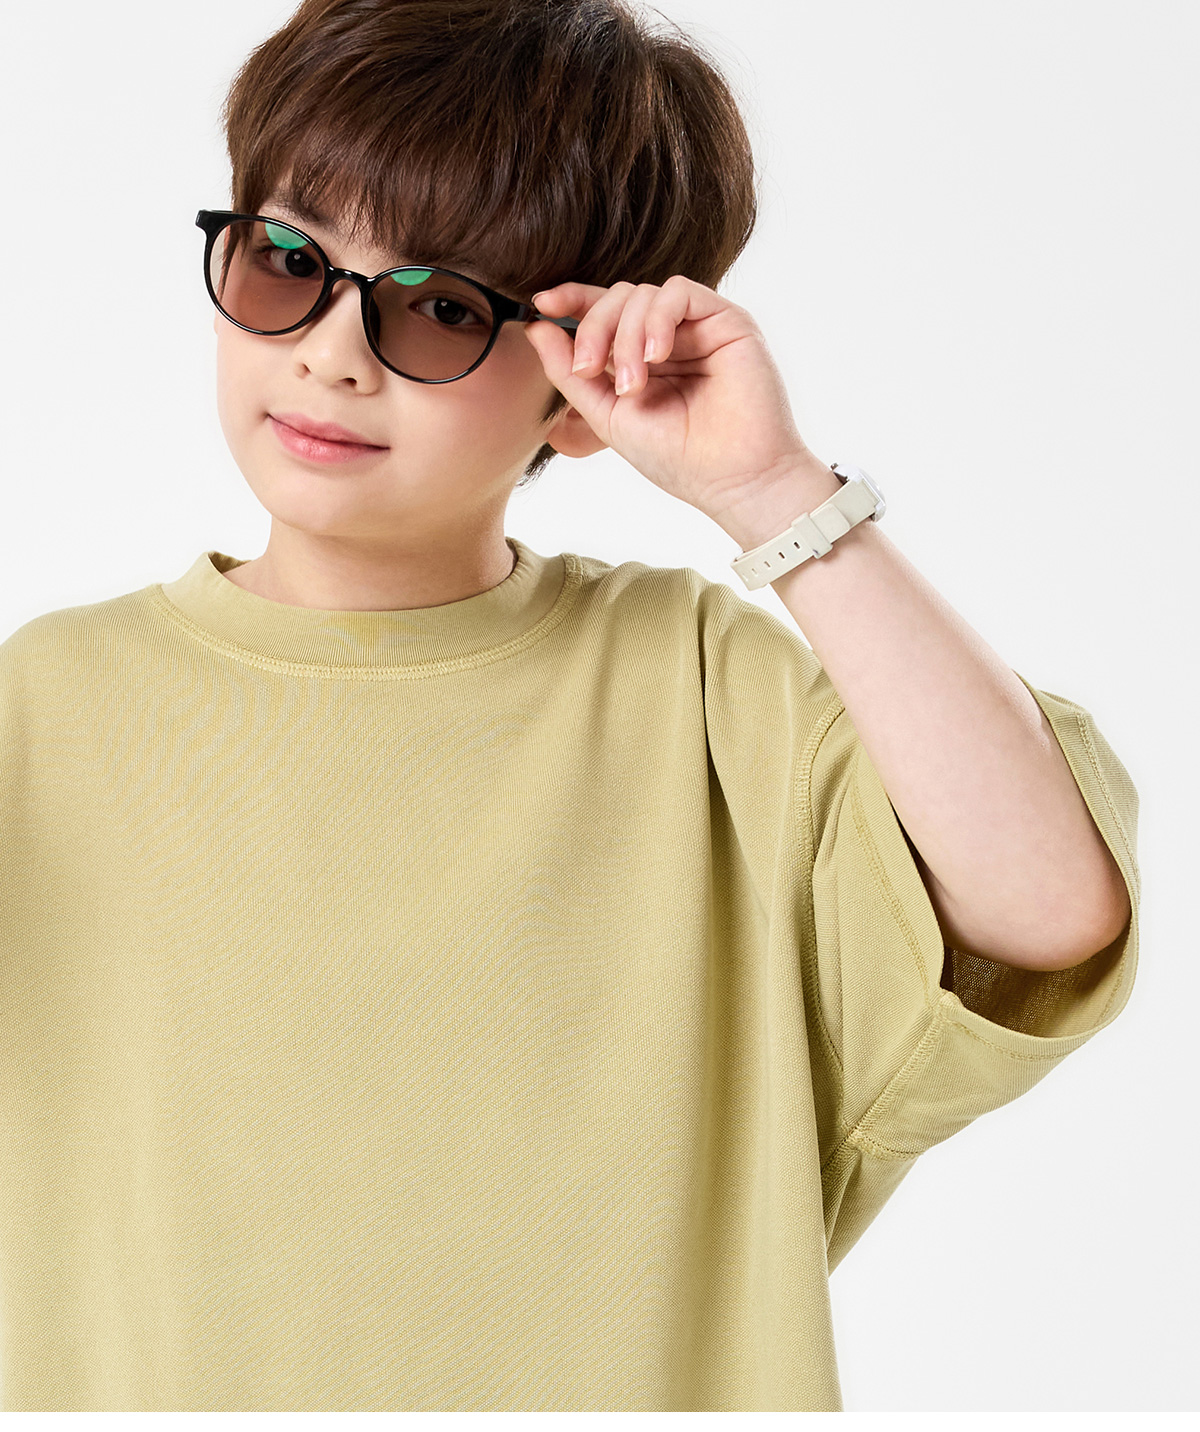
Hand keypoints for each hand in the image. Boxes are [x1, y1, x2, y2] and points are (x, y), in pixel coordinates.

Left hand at [521, 275, 818, 522]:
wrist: (734, 479)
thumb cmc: (678, 458)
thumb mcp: (608, 415)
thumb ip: (571, 374)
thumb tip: (537, 325)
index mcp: (640, 358)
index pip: (602, 313)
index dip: (571, 300)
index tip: (542, 304)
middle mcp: (668, 338)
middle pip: (617, 298)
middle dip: (594, 329)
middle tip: (589, 371)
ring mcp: (697, 328)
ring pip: (643, 295)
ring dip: (625, 336)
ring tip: (633, 385)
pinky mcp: (726, 321)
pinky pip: (678, 292)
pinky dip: (657, 319)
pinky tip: (657, 356)